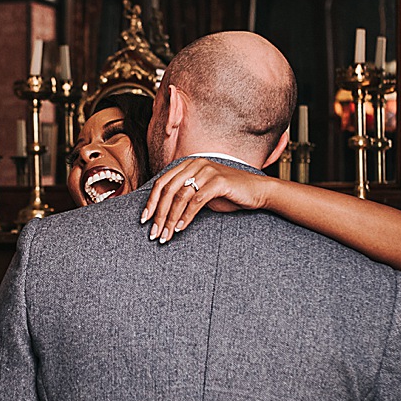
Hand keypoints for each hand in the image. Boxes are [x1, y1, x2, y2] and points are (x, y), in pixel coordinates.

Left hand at [141, 158, 275, 244]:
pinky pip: (196, 201)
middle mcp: (195, 164)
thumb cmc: (227, 194)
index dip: (151, 202)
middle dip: (159, 214)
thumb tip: (160, 212)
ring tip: (166, 235)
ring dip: (171, 219)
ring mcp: (207, 171)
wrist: (256, 191)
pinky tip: (181, 229)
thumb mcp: (200, 192)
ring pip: (180, 197)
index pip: (162, 183)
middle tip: (154, 233)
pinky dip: (186, 216)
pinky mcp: (218, 181)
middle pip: (168, 190)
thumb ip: (182, 195)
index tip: (144, 220)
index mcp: (187, 164)